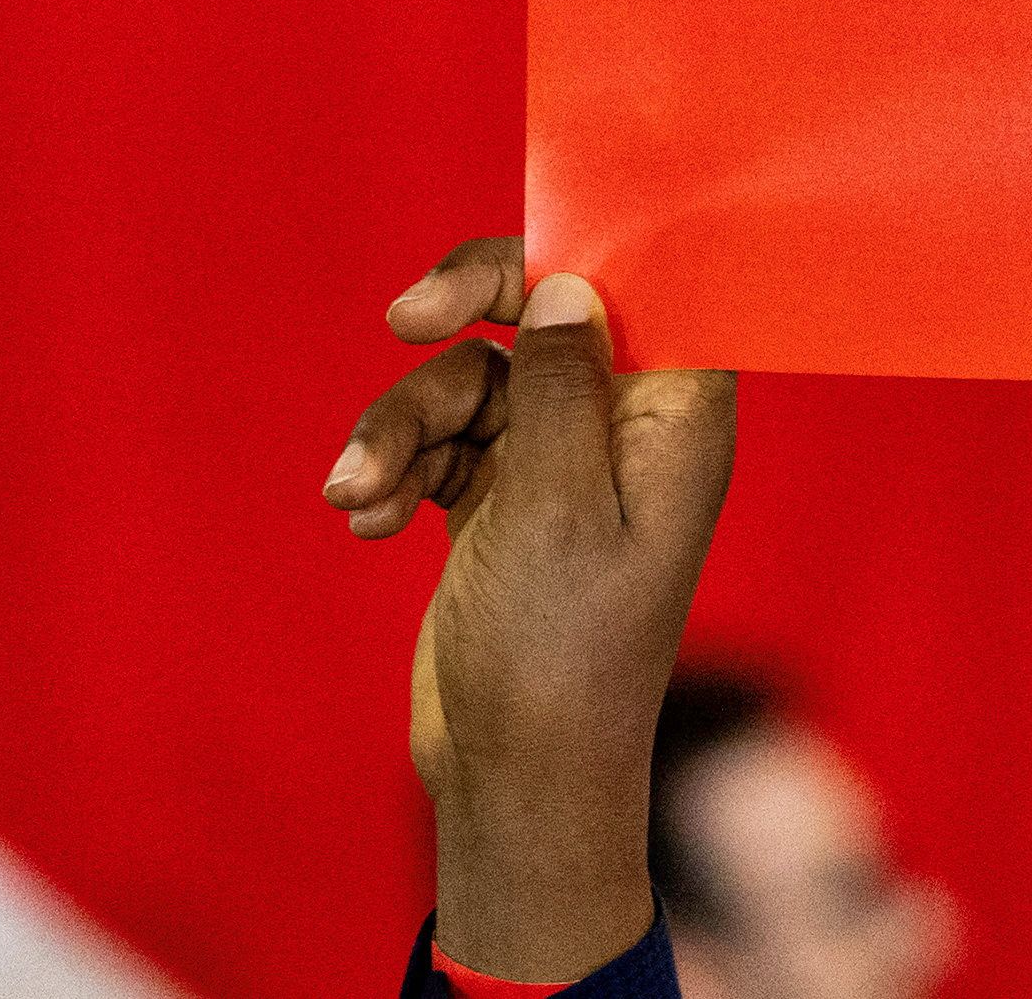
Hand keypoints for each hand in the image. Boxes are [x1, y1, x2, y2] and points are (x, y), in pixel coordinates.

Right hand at [322, 239, 736, 978]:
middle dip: (466, 315)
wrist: (514, 780)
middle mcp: (624, 430)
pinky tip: (363, 517)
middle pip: (543, 315)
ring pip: (472, 382)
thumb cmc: (559, 655)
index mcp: (674, 420)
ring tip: (356, 492)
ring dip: (403, 425)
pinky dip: (397, 468)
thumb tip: (570, 283)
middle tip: (403, 318)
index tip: (499, 258)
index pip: (643, 284)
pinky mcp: (501, 505)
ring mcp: (559, 467)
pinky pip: (441, 443)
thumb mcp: (555, 505)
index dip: (574, 251)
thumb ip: (560, 384)